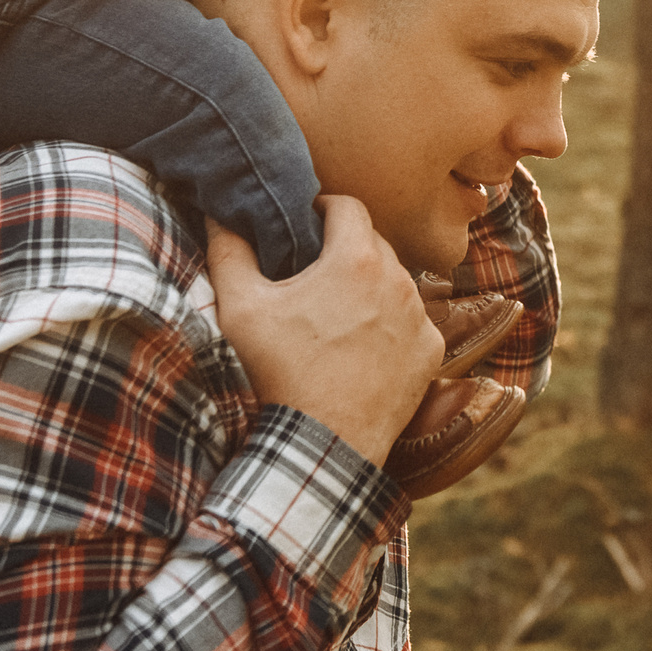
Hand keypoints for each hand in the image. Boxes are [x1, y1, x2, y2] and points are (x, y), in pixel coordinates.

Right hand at [206, 196, 441, 465]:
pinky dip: (391, 324)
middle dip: (346, 247)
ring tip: (337, 310)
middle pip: (374, 242)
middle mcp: (399, 280)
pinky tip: (361, 345)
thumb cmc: (278, 373)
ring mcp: (420, 318)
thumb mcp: (241, 309)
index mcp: (356, 259)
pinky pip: (412, 321)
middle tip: (315, 269)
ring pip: (396, 281)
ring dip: (370, 286)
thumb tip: (221, 215)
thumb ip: (229, 251)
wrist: (323, 445)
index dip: (323, 207)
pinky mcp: (430, 351)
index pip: (348, 206)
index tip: (306, 221)